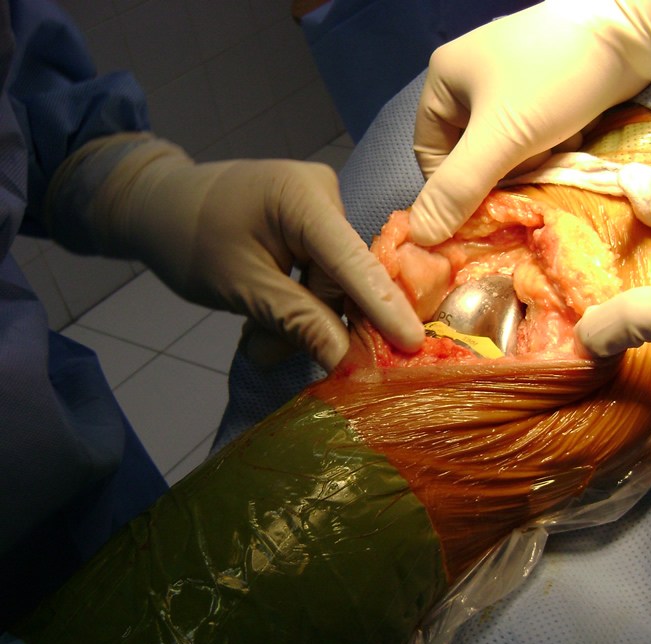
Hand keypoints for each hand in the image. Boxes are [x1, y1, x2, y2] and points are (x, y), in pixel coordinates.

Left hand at [46, 135, 423, 370]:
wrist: (156, 205)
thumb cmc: (187, 240)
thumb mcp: (242, 288)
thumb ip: (298, 321)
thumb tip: (346, 361)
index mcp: (304, 198)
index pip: (354, 262)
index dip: (384, 307)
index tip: (413, 345)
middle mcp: (324, 195)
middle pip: (345, 279)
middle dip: (319, 322)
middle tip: (273, 355)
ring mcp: (322, 209)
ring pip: (333, 284)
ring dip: (302, 318)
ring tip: (259, 341)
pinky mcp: (314, 226)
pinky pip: (322, 274)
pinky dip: (298, 302)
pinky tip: (268, 321)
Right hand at [409, 0, 650, 245]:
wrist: (630, 32)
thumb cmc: (553, 78)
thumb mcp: (500, 139)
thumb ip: (459, 188)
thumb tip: (419, 237)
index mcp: (443, 81)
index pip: (432, 157)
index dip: (458, 189)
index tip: (491, 205)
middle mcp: (470, 82)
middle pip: (472, 159)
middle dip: (506, 172)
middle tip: (535, 165)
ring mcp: (509, 87)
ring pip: (506, 153)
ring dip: (534, 161)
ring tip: (559, 144)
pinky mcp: (544, 94)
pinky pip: (534, 139)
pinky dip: (552, 146)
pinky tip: (572, 133)